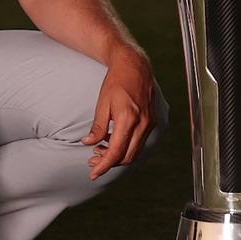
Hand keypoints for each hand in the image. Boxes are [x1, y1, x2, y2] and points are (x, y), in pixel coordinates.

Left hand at [82, 46, 156, 177]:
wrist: (135, 66)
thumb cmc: (116, 81)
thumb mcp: (102, 103)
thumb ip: (98, 126)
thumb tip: (88, 143)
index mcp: (128, 118)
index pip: (116, 152)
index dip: (103, 166)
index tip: (93, 173)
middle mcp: (142, 123)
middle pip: (127, 156)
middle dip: (109, 163)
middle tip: (92, 161)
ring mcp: (149, 123)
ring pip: (134, 152)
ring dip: (117, 157)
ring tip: (99, 151)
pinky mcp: (152, 121)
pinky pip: (139, 142)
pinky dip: (125, 147)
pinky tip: (111, 141)